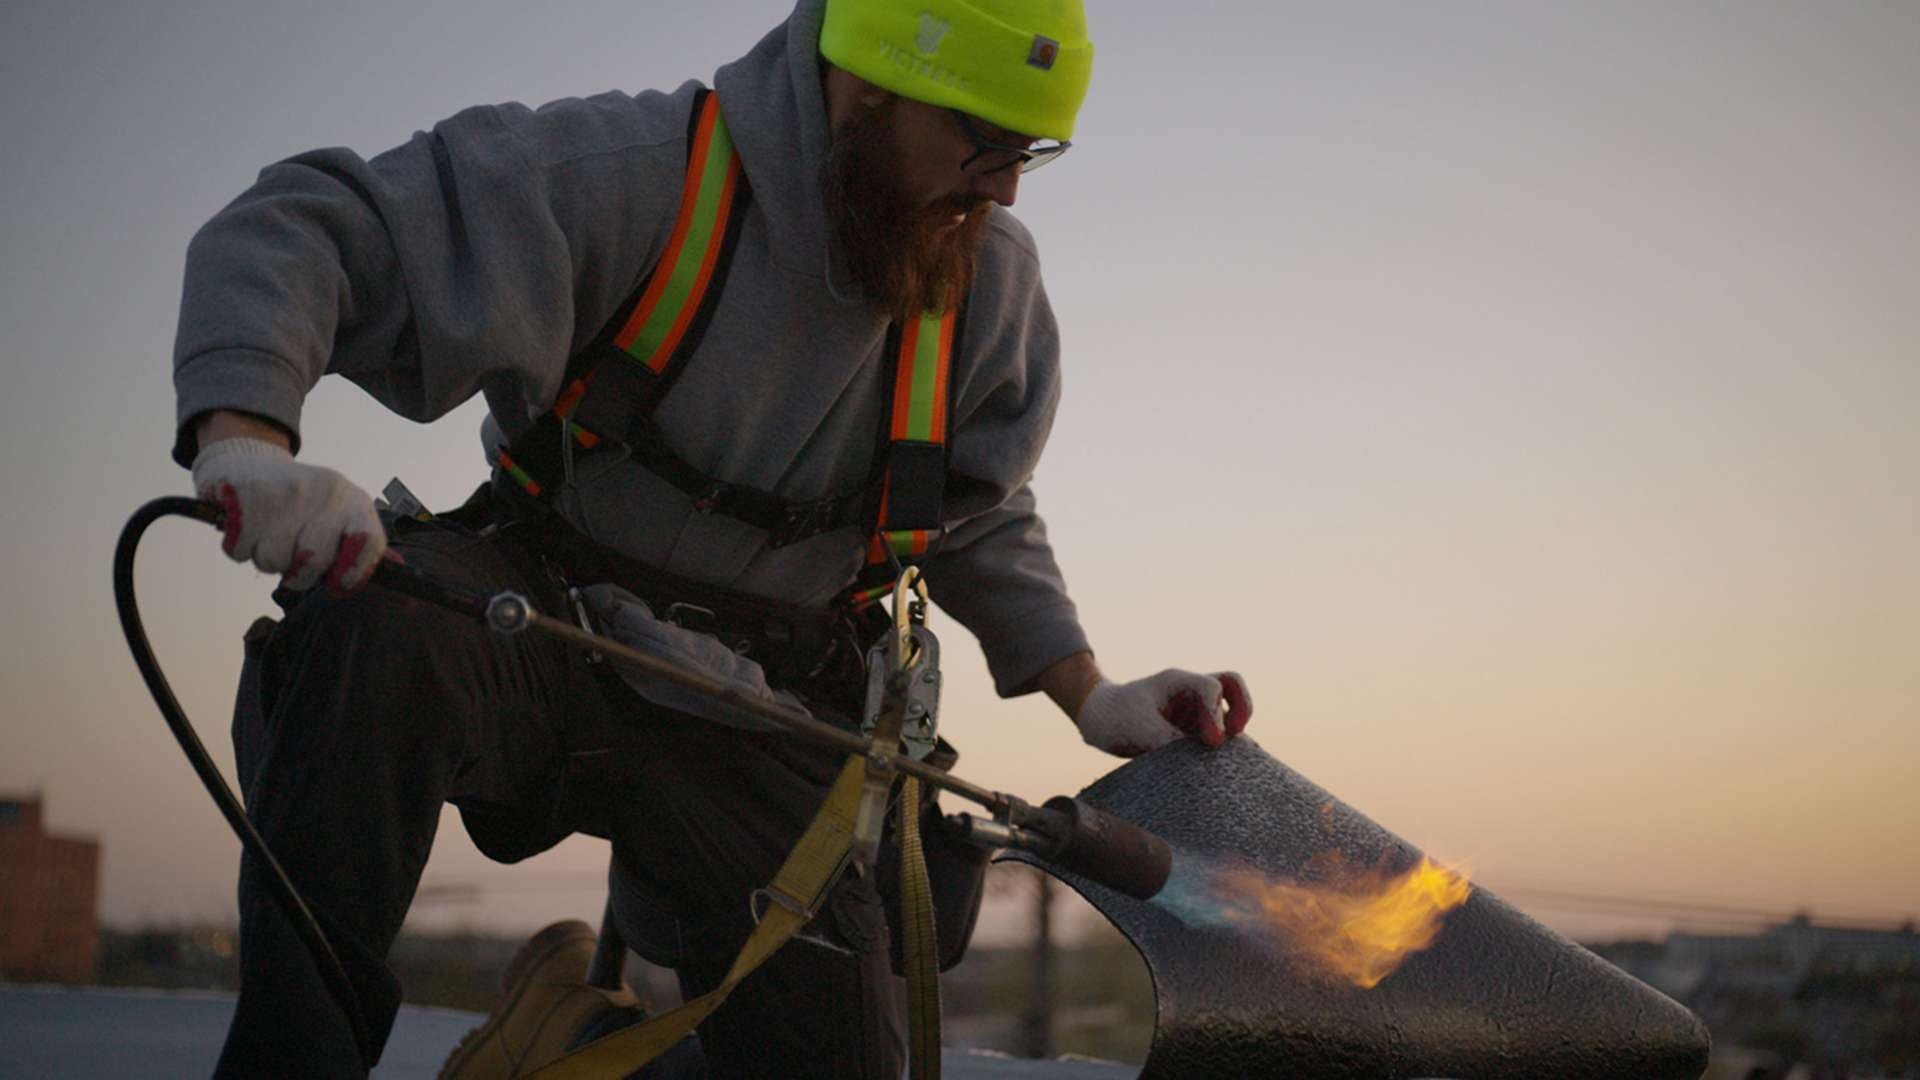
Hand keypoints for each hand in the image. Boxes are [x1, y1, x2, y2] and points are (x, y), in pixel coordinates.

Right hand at [191, 437, 384, 589]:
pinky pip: (239, 550)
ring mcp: (288, 489)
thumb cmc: (304, 510)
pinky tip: (248, 526)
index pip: (369, 543)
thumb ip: (369, 561)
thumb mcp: (342, 524)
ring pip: (272, 560)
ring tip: (269, 534)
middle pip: (313, 560)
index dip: (353, 573)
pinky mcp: (248, 491)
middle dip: (298, 573)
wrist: (251, 465)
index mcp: (355, 504)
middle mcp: (327, 492)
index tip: (336, 587)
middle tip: (293, 556)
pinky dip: (238, 548)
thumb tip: (409, 603)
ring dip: (265, 559)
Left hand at [1074, 669, 1252, 757]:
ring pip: (1229, 713)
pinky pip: (1216, 735)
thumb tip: (1200, 762)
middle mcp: (1190, 693)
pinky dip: (1221, 749)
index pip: (1214, 687)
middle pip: (1233, 686)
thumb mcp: (1139, 729)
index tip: (1210, 742)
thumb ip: (1169, 742)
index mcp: (1178, 682)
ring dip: (1231, 733)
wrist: (1096, 718)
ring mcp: (1193, 711)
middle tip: (1233, 737)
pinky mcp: (1190, 731)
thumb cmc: (1114, 715)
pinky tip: (1216, 768)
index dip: (1218, 714)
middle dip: (1242, 710)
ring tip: (1223, 758)